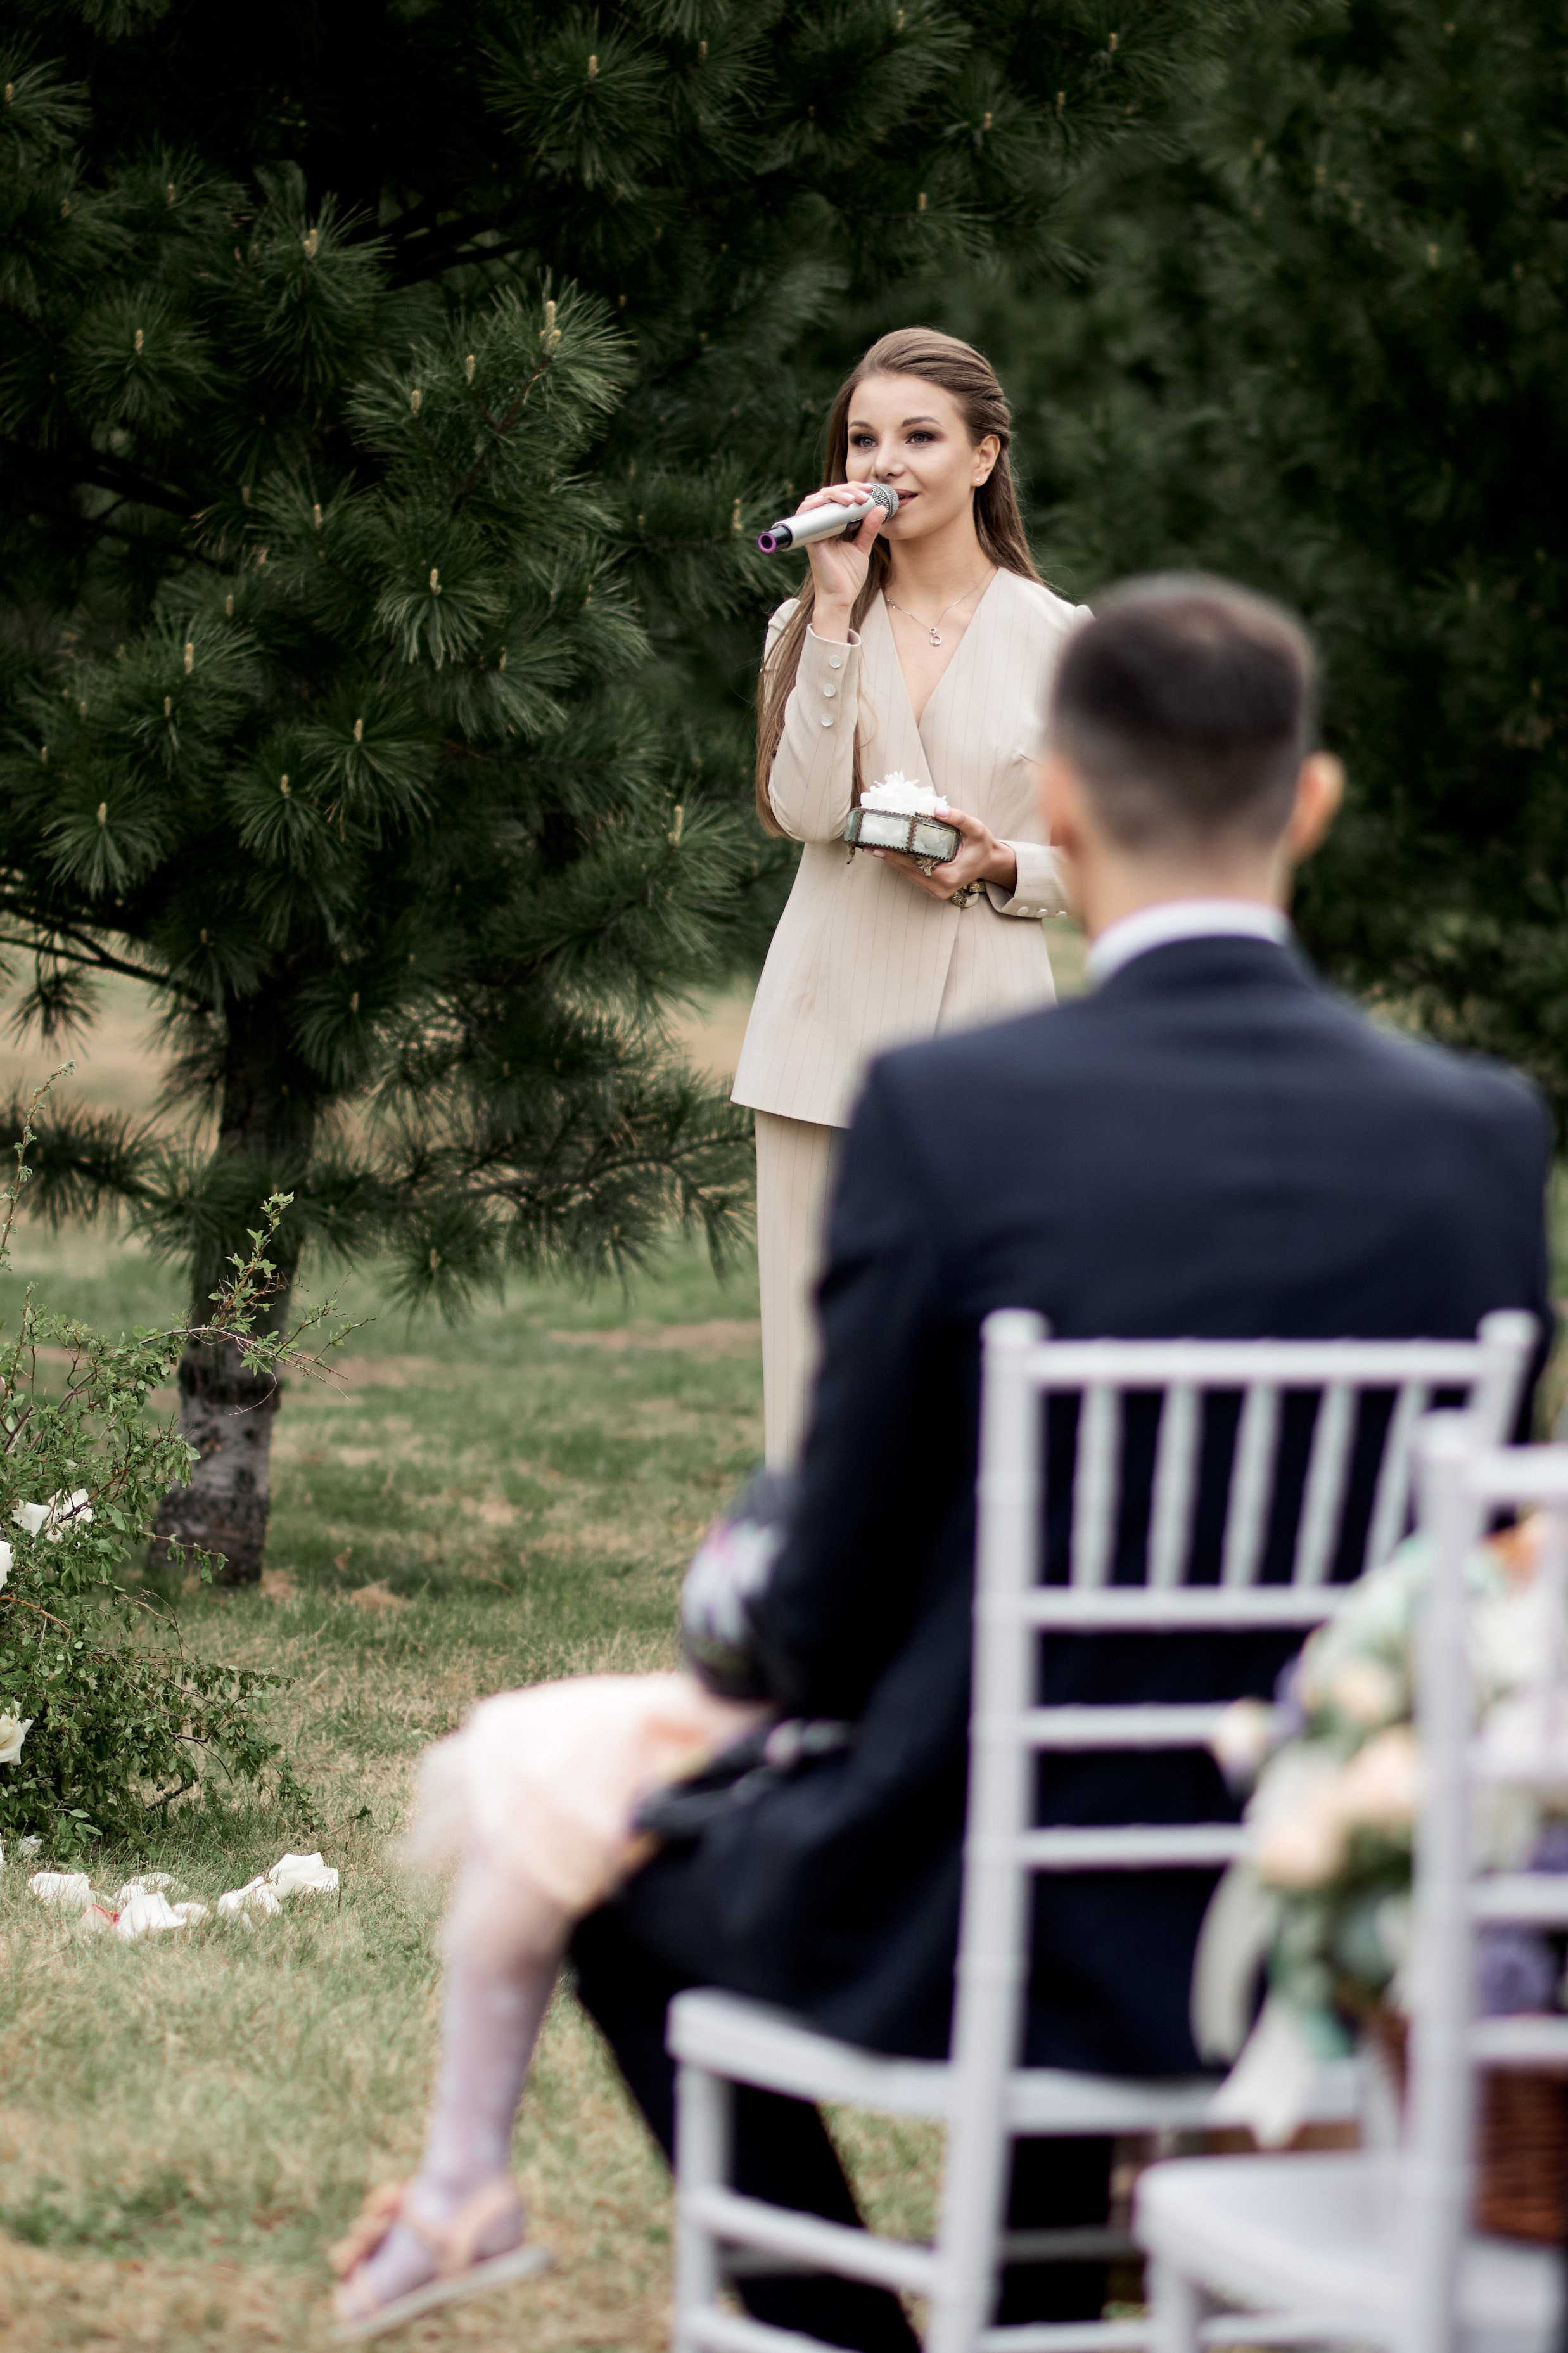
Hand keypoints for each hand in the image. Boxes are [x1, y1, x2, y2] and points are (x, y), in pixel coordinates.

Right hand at [800, 483, 886, 631]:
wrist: (841, 597)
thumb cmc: (848, 577)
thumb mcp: (863, 548)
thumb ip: (869, 528)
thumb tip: (879, 507)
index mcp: (832, 527)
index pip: (838, 500)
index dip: (852, 490)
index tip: (870, 490)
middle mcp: (821, 527)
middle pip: (828, 495)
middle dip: (847, 488)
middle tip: (865, 493)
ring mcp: (813, 532)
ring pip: (817, 500)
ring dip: (835, 494)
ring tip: (853, 499)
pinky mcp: (809, 539)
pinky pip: (806, 514)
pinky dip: (815, 503)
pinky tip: (831, 501)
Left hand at [873, 805, 1017, 902]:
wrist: (990, 862)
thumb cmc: (983, 847)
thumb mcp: (976, 829)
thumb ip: (959, 818)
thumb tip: (937, 809)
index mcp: (948, 877)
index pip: (915, 865)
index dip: (896, 855)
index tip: (879, 846)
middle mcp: (939, 888)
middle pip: (906, 870)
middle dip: (888, 856)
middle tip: (867, 845)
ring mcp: (935, 890)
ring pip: (907, 874)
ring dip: (890, 860)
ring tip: (872, 847)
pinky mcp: (932, 887)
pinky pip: (912, 874)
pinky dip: (899, 863)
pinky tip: (887, 852)